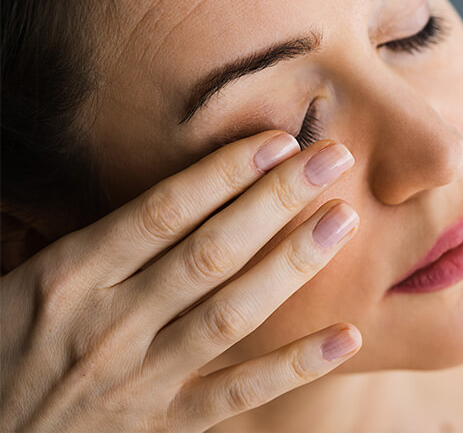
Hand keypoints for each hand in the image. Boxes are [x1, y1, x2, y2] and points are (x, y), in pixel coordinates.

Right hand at [0, 130, 360, 431]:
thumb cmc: (8, 350)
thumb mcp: (25, 283)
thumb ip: (93, 241)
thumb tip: (172, 190)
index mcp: (69, 277)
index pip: (162, 213)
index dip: (225, 172)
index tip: (279, 140)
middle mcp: (107, 324)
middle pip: (209, 252)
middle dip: (275, 200)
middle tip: (332, 157)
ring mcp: (139, 379)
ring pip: (230, 314)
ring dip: (292, 264)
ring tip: (342, 220)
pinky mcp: (163, 426)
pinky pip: (238, 393)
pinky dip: (295, 366)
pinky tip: (346, 334)